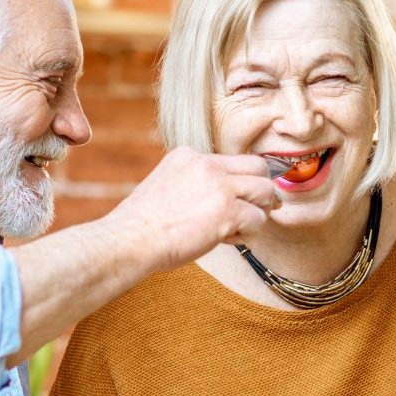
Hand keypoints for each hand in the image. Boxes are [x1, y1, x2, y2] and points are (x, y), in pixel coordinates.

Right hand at [109, 148, 276, 268]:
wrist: (130, 240)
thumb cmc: (144, 225)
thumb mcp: (168, 186)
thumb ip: (196, 184)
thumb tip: (228, 198)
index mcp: (189, 156)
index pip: (233, 160)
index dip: (241, 182)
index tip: (237, 200)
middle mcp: (207, 164)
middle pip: (258, 167)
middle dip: (261, 191)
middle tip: (255, 211)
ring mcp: (219, 186)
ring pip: (265, 191)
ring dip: (258, 213)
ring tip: (236, 229)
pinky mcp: (227, 210)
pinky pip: (258, 219)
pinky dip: (247, 233)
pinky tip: (225, 240)